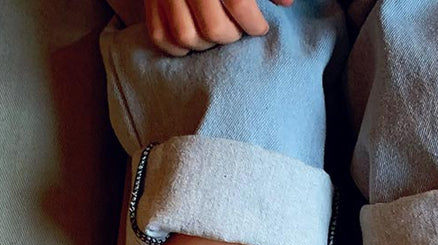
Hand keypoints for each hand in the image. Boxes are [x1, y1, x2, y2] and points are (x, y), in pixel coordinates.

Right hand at [145, 0, 293, 55]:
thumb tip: (287, 3)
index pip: (239, 6)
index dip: (254, 24)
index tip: (260, 28)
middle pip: (214, 29)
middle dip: (232, 37)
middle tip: (238, 31)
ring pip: (186, 37)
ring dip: (206, 45)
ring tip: (217, 35)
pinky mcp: (150, 1)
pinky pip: (160, 36)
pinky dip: (177, 47)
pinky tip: (194, 41)